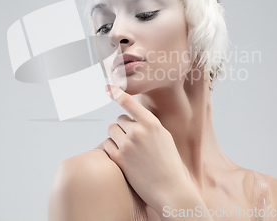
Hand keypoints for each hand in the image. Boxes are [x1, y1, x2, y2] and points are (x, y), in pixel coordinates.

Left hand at [103, 84, 197, 212]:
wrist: (169, 189)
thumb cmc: (168, 163)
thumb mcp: (164, 137)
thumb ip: (149, 124)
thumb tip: (131, 114)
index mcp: (152, 124)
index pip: (129, 102)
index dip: (116, 92)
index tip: (107, 86)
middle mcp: (138, 131)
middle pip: (119, 119)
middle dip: (124, 128)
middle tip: (135, 141)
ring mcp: (127, 145)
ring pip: (111, 131)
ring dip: (116, 137)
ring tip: (129, 149)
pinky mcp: (118, 158)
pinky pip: (106, 145)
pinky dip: (111, 149)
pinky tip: (123, 157)